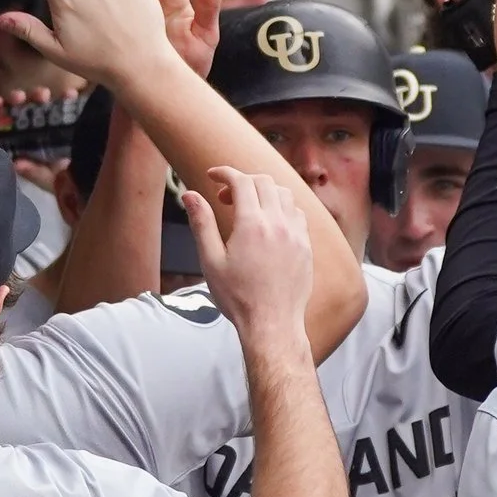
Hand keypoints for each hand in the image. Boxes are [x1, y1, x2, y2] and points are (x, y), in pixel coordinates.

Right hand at [182, 168, 314, 349]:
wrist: (272, 324)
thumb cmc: (238, 298)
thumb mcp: (211, 261)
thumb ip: (201, 223)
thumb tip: (190, 194)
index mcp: (252, 225)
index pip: (241, 181)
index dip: (225, 173)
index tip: (213, 176)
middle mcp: (278, 224)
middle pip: (264, 181)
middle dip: (243, 181)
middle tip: (225, 198)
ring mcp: (296, 234)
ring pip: (284, 194)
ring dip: (264, 192)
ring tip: (247, 209)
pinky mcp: (306, 247)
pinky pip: (298, 213)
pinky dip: (282, 207)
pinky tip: (270, 223)